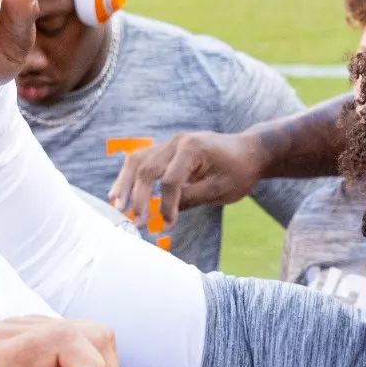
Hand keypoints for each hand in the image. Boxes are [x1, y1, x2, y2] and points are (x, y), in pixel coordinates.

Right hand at [108, 130, 268, 231]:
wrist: (247, 152)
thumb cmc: (239, 171)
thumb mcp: (221, 189)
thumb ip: (192, 198)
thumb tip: (164, 215)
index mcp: (193, 148)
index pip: (171, 180)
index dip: (166, 205)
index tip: (168, 225)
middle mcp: (176, 142)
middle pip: (147, 169)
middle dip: (139, 198)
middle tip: (137, 222)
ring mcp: (169, 144)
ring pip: (137, 161)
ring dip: (125, 185)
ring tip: (118, 206)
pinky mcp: (165, 151)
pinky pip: (140, 161)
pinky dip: (128, 178)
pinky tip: (118, 194)